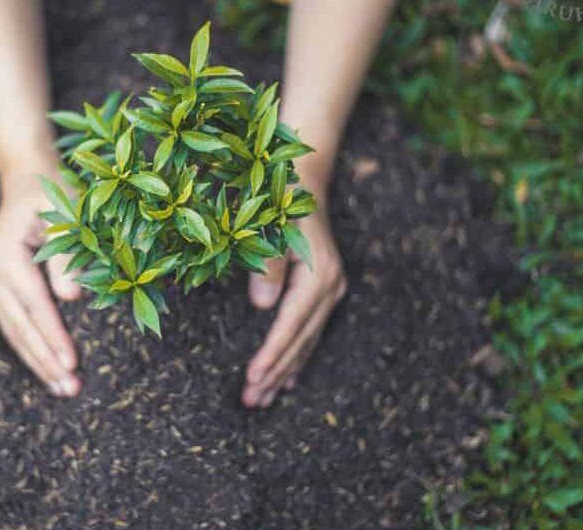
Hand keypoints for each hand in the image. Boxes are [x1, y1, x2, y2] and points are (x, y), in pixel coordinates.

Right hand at [0, 169, 82, 396]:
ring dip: (37, 361)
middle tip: (70, 388)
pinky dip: (30, 348)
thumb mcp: (67, 213)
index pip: (33, 303)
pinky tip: (47, 369)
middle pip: (19, 324)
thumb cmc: (53, 192)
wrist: (26, 177)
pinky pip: (13, 323)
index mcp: (5, 252)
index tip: (71, 362)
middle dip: (45, 359)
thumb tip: (71, 297)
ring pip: (13, 330)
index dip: (52, 335)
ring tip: (62, 389)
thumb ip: (67, 255)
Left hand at [242, 201, 346, 407]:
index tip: (252, 379)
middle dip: (275, 373)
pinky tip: (287, 383)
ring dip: (284, 373)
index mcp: (318, 275)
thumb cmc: (280, 200)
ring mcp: (331, 291)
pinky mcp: (326, 292)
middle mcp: (330, 287)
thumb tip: (262, 306)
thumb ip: (268, 264)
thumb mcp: (270, 224)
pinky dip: (297, 359)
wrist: (304, 182)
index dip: (271, 354)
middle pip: (300, 340)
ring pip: (306, 342)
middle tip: (250, 401)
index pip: (290, 325)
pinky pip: (311, 334)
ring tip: (261, 400)